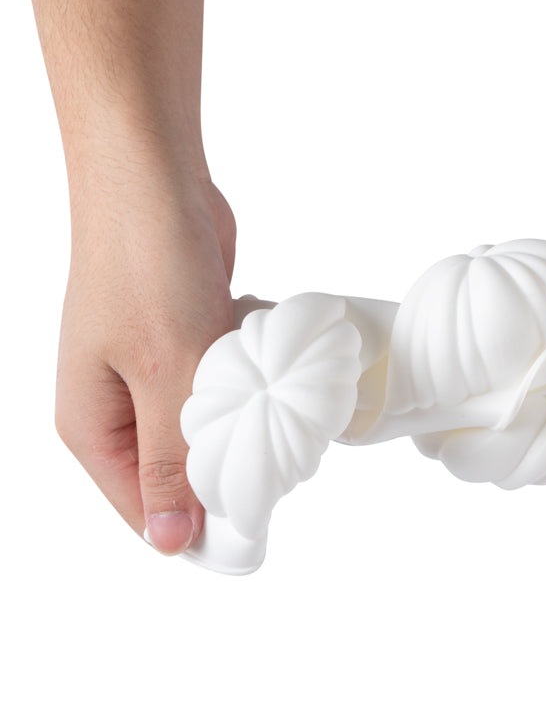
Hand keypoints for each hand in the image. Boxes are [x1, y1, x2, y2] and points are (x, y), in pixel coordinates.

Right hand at [55, 154, 235, 555]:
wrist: (153, 180)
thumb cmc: (145, 269)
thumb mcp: (164, 374)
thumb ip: (172, 458)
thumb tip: (169, 539)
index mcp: (94, 427)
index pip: (143, 510)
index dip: (198, 527)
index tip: (259, 527)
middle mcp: (118, 407)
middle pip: (180, 470)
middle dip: (229, 463)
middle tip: (277, 450)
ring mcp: (152, 372)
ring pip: (209, 425)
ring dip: (244, 416)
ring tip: (271, 398)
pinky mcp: (185, 343)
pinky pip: (223, 384)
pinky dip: (247, 377)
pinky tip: (262, 356)